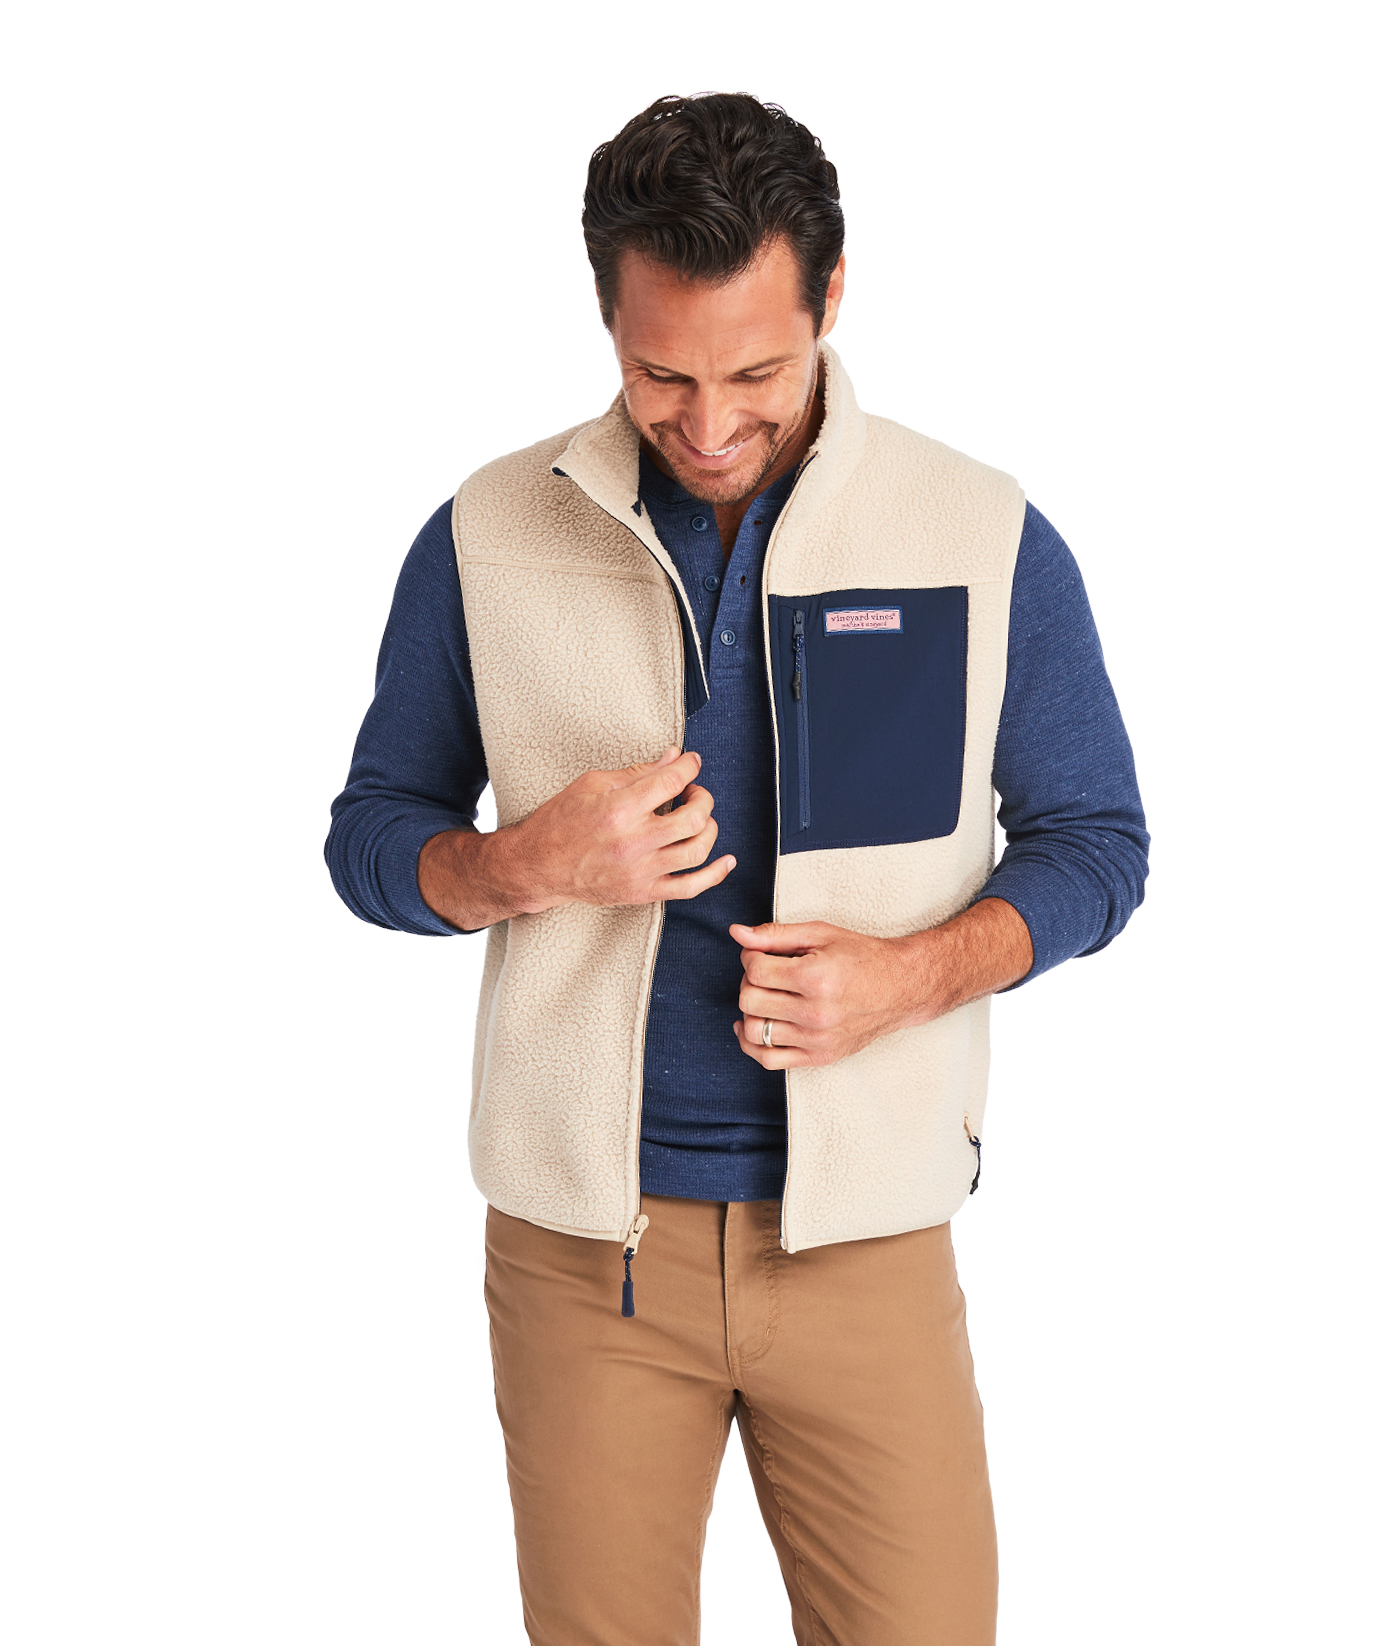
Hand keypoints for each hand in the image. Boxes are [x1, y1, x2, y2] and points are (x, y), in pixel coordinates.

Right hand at [419, 747, 734, 929]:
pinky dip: (714, 875)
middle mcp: (633, 842)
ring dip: (709, 829)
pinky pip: (690, 888)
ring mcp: (640, 871)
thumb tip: (673, 757)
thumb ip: (638, 772)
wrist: (539, 866)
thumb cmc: (560, 822)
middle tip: (693, 791)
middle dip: (702, 797)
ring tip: (699, 818)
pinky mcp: (643, 892)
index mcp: (619, 809)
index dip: (688, 766)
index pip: (671, 781)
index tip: (691, 762)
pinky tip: (726, 861)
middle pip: (693, 817)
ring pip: (698, 851)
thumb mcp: (592, 784)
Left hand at [731, 900, 1032, 1069]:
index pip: (755, 969)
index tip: (762, 953)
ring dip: (750, 1010)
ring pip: (753, 1030)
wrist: (901, 988)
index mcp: (816, 977)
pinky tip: (755, 1023)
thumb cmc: (862, 956)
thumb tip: (736, 933)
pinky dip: (751, 1043)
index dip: (750, 956)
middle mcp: (816, 1012)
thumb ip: (776, 934)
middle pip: (749, 999)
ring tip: (766, 996)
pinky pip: (769, 1059)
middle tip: (765, 972)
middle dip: (749, 981)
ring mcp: (817, 1039)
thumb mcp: (821, 934)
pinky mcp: (820, 1056)